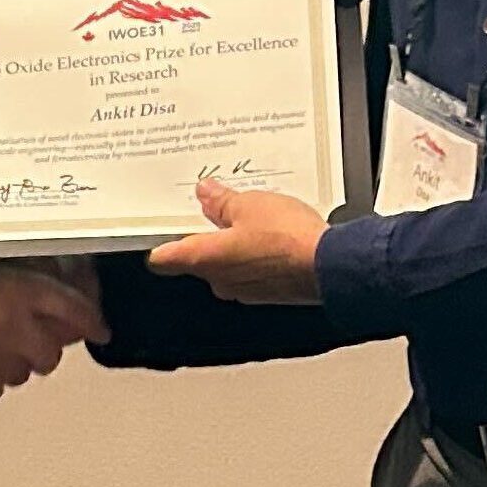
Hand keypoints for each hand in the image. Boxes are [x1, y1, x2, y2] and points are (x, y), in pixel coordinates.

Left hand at [145, 178, 326, 304]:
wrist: (329, 266)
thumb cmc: (288, 240)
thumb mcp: (249, 204)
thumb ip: (222, 201)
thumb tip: (206, 193)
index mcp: (205, 258)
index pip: (164, 259)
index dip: (158, 242)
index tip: (157, 228)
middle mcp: (220, 280)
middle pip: (196, 258)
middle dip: (203, 234)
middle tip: (210, 207)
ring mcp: (244, 290)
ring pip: (224, 264)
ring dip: (230, 243)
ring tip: (246, 215)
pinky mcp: (267, 292)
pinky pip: (249, 271)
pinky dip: (252, 254)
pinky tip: (268, 234)